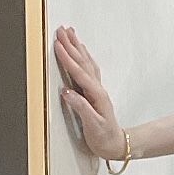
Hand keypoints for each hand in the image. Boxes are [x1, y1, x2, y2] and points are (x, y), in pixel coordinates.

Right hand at [54, 25, 126, 159]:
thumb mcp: (92, 126)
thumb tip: (67, 92)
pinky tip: (80, 52)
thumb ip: (80, 108)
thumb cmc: (104, 137)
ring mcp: (96, 89)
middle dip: (71, 45)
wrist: (116, 145)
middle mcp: (97, 89)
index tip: (57, 45)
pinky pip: (88, 68)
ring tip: (70, 33)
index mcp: (96, 95)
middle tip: (61, 29)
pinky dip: (83, 57)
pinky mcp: (94, 92)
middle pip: (83, 62)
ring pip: (86, 62)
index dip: (67, 58)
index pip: (79, 73)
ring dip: (77, 47)